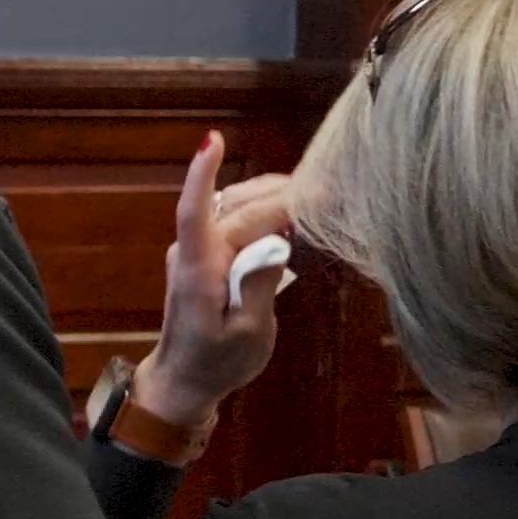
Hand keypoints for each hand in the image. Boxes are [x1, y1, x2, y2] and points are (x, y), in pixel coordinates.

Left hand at [132, 130, 300, 428]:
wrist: (186, 379)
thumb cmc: (216, 362)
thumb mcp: (246, 333)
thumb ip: (258, 286)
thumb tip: (274, 244)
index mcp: (200, 268)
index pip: (195, 211)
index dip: (204, 173)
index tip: (213, 139)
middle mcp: (194, 250)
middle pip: (237, 206)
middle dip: (281, 194)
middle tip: (332, 189)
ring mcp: (199, 250)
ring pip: (236, 207)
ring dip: (274, 197)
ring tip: (318, 197)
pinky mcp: (208, 255)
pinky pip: (235, 221)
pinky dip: (265, 212)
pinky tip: (293, 216)